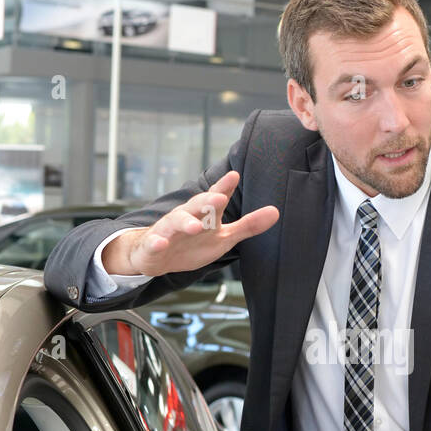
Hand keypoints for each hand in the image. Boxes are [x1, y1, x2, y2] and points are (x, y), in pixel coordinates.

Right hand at [102, 170, 278, 275]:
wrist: (157, 255)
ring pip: (176, 221)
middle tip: (219, 198)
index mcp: (205, 213)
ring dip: (185, 222)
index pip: (215, 196)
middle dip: (207, 200)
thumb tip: (276, 212)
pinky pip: (154, 243)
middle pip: (196, 205)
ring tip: (195, 226)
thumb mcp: (224, 237)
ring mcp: (169, 230)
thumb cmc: (194, 243)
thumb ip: (248, 225)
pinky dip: (156, 242)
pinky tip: (161, 243)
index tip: (234, 175)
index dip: (224, 186)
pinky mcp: (155, 245)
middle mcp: (187, 216)